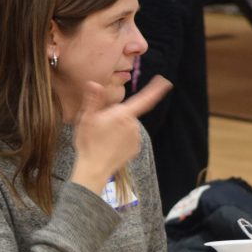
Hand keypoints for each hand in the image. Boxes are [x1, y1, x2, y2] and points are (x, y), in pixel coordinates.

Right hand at [71, 77, 172, 194]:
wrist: (94, 168)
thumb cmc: (89, 142)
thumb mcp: (86, 119)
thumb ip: (93, 100)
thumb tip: (94, 84)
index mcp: (122, 115)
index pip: (144, 99)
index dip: (155, 90)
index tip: (164, 82)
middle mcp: (133, 125)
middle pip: (128, 114)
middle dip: (118, 116)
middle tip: (102, 126)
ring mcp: (136, 138)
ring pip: (128, 126)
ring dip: (119, 128)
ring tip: (104, 137)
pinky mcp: (135, 149)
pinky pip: (130, 138)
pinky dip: (122, 139)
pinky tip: (111, 145)